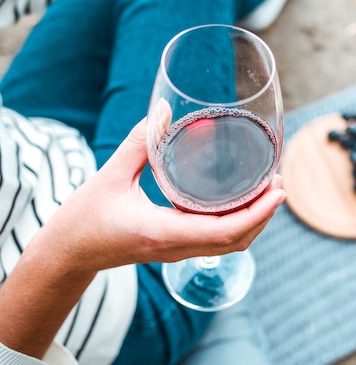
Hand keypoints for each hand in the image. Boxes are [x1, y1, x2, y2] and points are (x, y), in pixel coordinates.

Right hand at [35, 118, 285, 274]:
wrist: (66, 254)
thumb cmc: (83, 218)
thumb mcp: (109, 175)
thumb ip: (138, 142)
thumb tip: (164, 110)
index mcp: (163, 232)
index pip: (225, 231)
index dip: (258, 213)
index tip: (279, 190)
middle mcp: (176, 247)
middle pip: (236, 241)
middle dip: (264, 215)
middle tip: (278, 183)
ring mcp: (176, 251)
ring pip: (229, 245)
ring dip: (253, 221)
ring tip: (266, 190)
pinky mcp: (173, 248)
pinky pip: (214, 241)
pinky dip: (235, 224)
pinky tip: (237, 201)